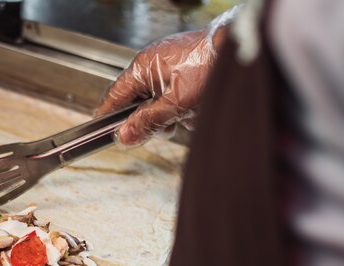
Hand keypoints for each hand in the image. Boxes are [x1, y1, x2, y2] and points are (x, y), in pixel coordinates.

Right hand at [96, 29, 225, 146]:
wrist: (238, 51)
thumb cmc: (208, 68)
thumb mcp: (175, 104)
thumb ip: (147, 121)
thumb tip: (124, 136)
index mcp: (141, 67)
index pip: (114, 96)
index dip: (108, 116)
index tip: (105, 133)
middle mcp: (151, 63)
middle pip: (138, 102)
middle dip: (153, 119)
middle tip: (166, 128)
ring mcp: (167, 64)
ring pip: (158, 100)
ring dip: (171, 113)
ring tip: (189, 114)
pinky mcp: (182, 67)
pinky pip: (174, 93)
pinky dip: (184, 104)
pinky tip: (197, 106)